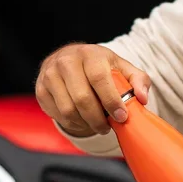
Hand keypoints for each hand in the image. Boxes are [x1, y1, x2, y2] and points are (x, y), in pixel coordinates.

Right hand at [35, 44, 150, 136]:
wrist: (69, 59)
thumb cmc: (99, 66)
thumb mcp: (121, 67)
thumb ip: (138, 80)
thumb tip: (142, 98)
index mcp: (90, 54)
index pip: (100, 79)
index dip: (111, 101)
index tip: (121, 117)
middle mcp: (66, 62)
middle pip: (82, 98)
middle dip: (98, 119)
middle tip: (108, 127)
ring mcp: (50, 75)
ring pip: (68, 110)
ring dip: (85, 123)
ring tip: (97, 124)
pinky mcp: (40, 89)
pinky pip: (57, 115)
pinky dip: (72, 123)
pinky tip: (82, 120)